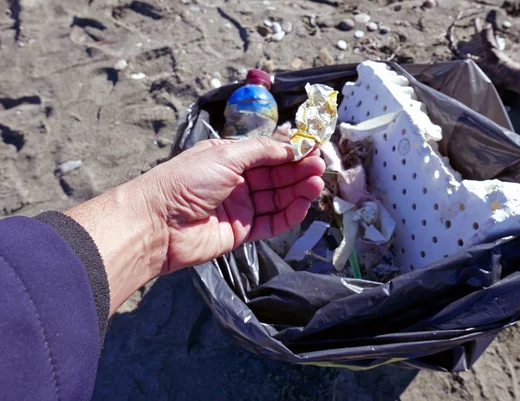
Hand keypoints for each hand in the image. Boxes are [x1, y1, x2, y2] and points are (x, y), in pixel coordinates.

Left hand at [146, 137, 325, 273]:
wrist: (157, 224)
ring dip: (298, 192)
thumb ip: (261, 150)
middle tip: (320, 168)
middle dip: (299, 171)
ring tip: (317, 185)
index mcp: (229, 158)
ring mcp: (239, 208)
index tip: (314, 150)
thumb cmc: (186, 181)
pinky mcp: (241, 232)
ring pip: (277, 199)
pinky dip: (288, 215)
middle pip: (276, 176)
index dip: (291, 152)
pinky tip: (303, 206)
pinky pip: (271, 223)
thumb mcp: (225, 155)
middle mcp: (236, 182)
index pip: (268, 154)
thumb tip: (290, 146)